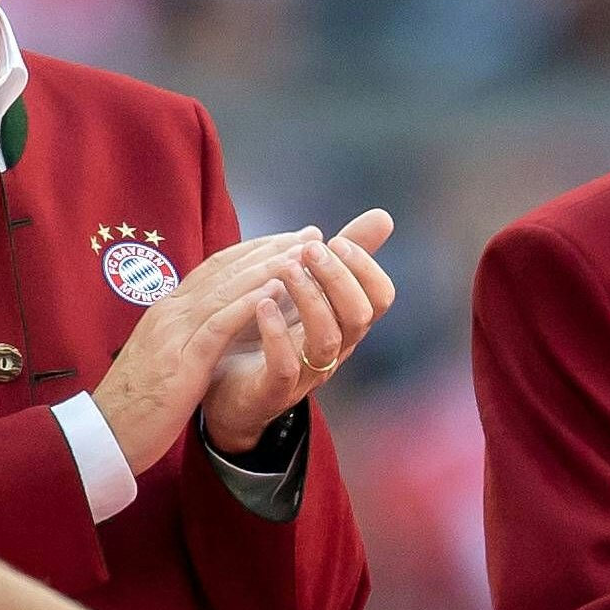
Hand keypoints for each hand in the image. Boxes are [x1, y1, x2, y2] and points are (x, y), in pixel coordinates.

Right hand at [89, 230, 325, 474]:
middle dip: (270, 248)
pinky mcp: (182, 359)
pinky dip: (249, 303)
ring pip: (226, 289)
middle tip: (308, 233)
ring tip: (302, 253)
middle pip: (226, 269)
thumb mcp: (164, 358)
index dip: (253, 250)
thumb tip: (214, 323)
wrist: (105, 433)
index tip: (287, 239)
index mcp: (168, 311)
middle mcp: (171, 312)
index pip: (216, 269)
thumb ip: (187, 335)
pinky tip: (276, 290)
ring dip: (267, 267)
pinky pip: (220, 325)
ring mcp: (175, 332)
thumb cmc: (136, 402)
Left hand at [201, 209, 396, 453]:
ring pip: (327, 340)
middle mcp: (332, 350)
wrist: (226, 392)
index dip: (365, 267)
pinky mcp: (272, 391)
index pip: (378, 298)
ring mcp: (305, 374)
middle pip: (358, 317)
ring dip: (309, 298)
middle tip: (309, 250)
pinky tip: (263, 304)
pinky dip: (276, 333)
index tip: (336, 240)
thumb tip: (383, 217)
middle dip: (337, 277)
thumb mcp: (308, 291)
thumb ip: (341, 258)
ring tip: (286, 269)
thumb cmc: (271, 336)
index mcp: (343, 324)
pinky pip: (285, 367)